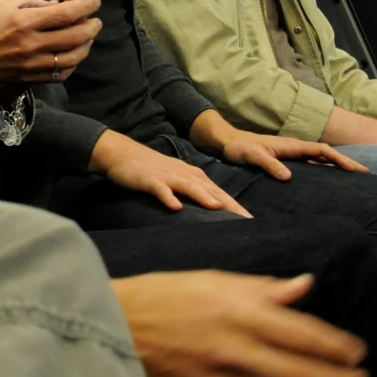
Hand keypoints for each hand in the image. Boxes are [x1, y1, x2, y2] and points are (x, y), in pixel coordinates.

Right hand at [0, 0, 102, 85]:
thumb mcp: (2, 4)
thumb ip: (32, 2)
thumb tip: (55, 5)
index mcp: (24, 21)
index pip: (66, 13)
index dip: (86, 6)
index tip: (94, 2)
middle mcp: (31, 43)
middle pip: (75, 35)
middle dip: (92, 25)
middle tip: (95, 20)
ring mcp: (32, 63)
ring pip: (73, 57)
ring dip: (86, 46)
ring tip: (87, 38)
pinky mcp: (29, 77)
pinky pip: (60, 74)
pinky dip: (72, 65)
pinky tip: (72, 56)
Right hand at [91, 132, 251, 215]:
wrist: (124, 154)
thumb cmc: (154, 170)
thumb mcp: (178, 179)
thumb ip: (195, 192)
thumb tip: (213, 209)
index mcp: (195, 177)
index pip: (220, 194)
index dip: (236, 207)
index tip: (252, 222)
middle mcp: (186, 175)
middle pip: (211, 191)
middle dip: (229, 205)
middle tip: (245, 220)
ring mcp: (168, 177)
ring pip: (189, 187)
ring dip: (203, 197)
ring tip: (216, 208)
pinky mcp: (151, 180)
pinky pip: (161, 190)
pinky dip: (168, 197)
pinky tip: (175, 208)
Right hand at [114, 271, 366, 376]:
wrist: (109, 326)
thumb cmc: (160, 297)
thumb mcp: (211, 280)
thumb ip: (262, 288)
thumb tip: (305, 286)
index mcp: (238, 311)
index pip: (303, 333)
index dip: (335, 347)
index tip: (356, 354)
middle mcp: (232, 348)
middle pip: (299, 373)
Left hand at [209, 129, 367, 180]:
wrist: (228, 143)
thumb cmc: (239, 149)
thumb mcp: (253, 156)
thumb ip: (269, 165)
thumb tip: (288, 177)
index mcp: (291, 145)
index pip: (322, 151)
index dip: (340, 159)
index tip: (355, 169)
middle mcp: (295, 148)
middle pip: (326, 154)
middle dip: (345, 162)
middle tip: (364, 173)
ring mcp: (292, 154)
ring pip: (320, 158)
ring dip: (336, 165)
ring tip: (352, 177)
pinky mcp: (286, 160)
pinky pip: (310, 164)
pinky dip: (323, 168)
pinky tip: (328, 179)